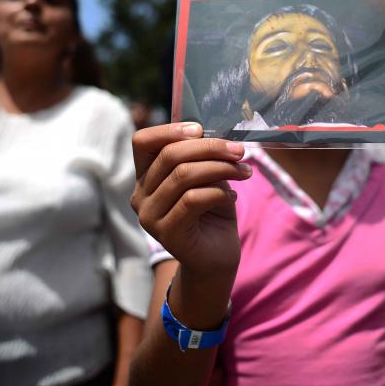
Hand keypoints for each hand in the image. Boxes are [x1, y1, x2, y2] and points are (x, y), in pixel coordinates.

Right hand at [131, 123, 249, 276]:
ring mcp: (150, 216)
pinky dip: (220, 194)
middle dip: (210, 148)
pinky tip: (232, 199)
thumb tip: (213, 134)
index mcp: (146, 176)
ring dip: (221, 169)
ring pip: (184, 175)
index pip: (142, 142)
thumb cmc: (212, 210)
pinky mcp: (166, 233)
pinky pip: (194, 200)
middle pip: (170, 155)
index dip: (170, 130)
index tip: (200, 129)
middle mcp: (141, 195)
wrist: (217, 256)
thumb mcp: (206, 175)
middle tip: (239, 151)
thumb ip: (201, 156)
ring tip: (243, 172)